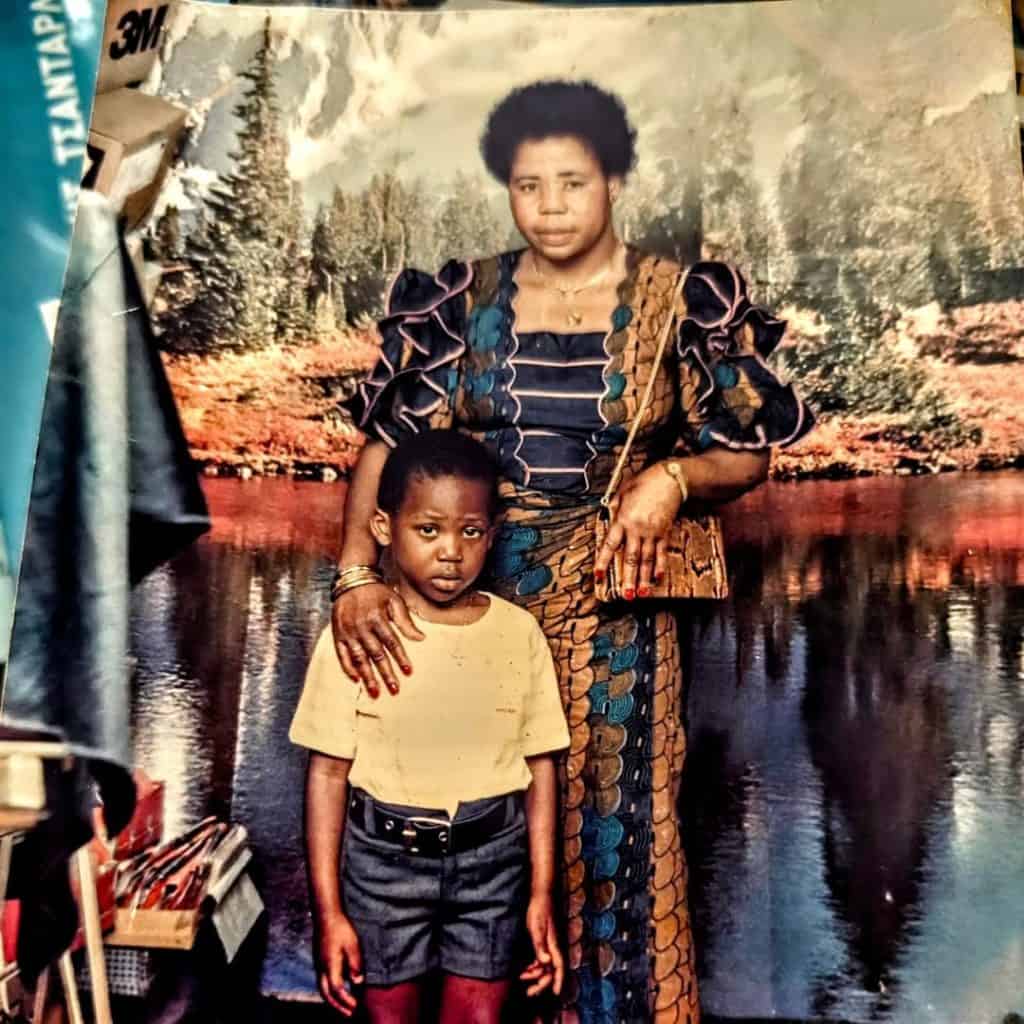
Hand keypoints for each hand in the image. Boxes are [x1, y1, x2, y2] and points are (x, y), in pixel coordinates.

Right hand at [315, 911, 362, 1016]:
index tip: (357, 1006)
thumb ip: (355, 963)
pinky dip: (331, 989)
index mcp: (329, 965)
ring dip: (333, 999)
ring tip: (344, 1005)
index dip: (347, 1000)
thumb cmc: (340, 928)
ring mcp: (318, 964)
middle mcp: (321, 968)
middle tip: (349, 1013)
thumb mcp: (352, 944)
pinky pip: (323, 980)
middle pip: (326, 994)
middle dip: (337, 1006)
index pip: (337, 990)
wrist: (326, 914)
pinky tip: (340, 987)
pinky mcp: (319, 959)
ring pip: (322, 988)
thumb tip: (357, 981)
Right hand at [331, 581, 423, 696]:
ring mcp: (348, 632)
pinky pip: (342, 655)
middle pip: (376, 654)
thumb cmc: (376, 592)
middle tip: (394, 689)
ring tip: (375, 692)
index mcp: (377, 618)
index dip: (401, 658)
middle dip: (385, 674)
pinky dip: (348, 668)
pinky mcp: (338, 635)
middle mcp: (362, 627)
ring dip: (368, 677)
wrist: (351, 582)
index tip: (408, 672)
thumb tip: (421, 638)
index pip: (391, 643)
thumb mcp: (395, 601)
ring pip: (359, 658)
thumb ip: (406, 622)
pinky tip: (356, 680)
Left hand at [519, 893, 563, 997]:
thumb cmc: (539, 911)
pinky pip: (539, 959)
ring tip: (521, 977)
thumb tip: (545, 963)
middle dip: (541, 983)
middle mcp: (553, 948)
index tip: (555, 993)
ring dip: (534, 974)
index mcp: (553, 946)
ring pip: (544, 966)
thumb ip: (540, 946)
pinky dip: (532, 966)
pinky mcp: (542, 942)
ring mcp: (548, 945)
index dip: (558, 981)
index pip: (559, 968)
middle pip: (550, 971)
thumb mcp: (537, 929)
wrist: (540, 897)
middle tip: (529, 993)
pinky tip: (524, 968)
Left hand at [593, 463, 683, 598]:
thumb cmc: (643, 483)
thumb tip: (607, 521)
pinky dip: (660, 566)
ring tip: (641, 593)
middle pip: (630, 558)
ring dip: (644, 579)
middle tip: (625, 595)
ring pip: (646, 560)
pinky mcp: (664, 532)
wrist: (669, 479)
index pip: (610, 545)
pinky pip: (661, 553)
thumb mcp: (621, 493)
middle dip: (627, 579)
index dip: (603, 561)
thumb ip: (613, 509)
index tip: (598, 575)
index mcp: (623, 520)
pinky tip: (658, 578)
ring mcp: (652, 532)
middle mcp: (637, 529)